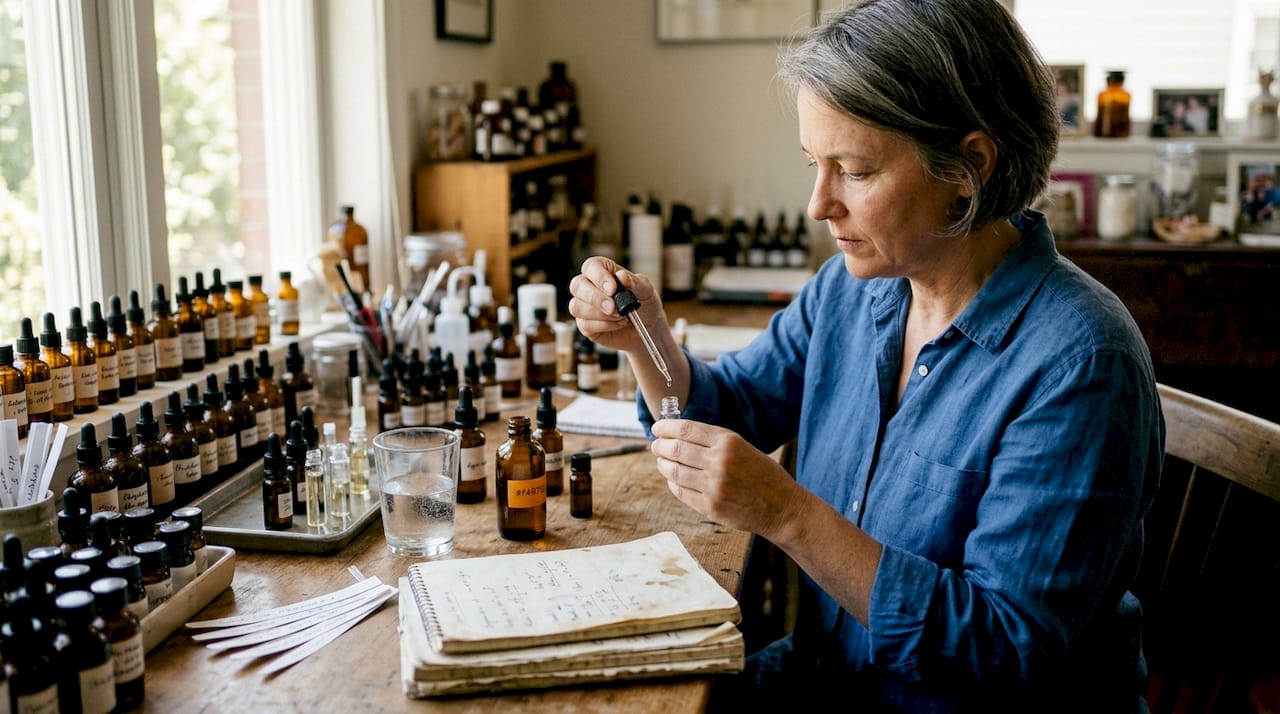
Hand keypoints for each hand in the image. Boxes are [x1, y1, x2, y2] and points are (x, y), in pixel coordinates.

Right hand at [568, 256, 667, 353]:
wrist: (648, 329)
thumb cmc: (645, 305)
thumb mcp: (646, 290)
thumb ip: (635, 282)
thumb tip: (622, 276)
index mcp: (603, 271)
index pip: (591, 266)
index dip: (599, 276)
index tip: (612, 289)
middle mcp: (590, 286)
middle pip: (577, 285)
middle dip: (595, 298)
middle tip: (614, 308)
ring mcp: (585, 306)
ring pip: (577, 307)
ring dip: (600, 314)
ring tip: (621, 316)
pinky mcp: (585, 325)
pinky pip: (585, 325)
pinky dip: (604, 326)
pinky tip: (618, 324)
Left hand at [650, 417, 804, 539]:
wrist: (782, 508)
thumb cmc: (763, 475)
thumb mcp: (743, 447)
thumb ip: (714, 442)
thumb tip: (679, 436)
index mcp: (729, 442)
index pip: (686, 429)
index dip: (666, 427)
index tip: (657, 428)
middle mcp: (719, 462)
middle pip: (676, 449)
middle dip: (660, 446)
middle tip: (655, 446)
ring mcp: (713, 486)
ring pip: (674, 471)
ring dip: (663, 465)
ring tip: (662, 462)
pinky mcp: (710, 507)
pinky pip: (681, 492)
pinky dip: (673, 484)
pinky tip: (673, 480)